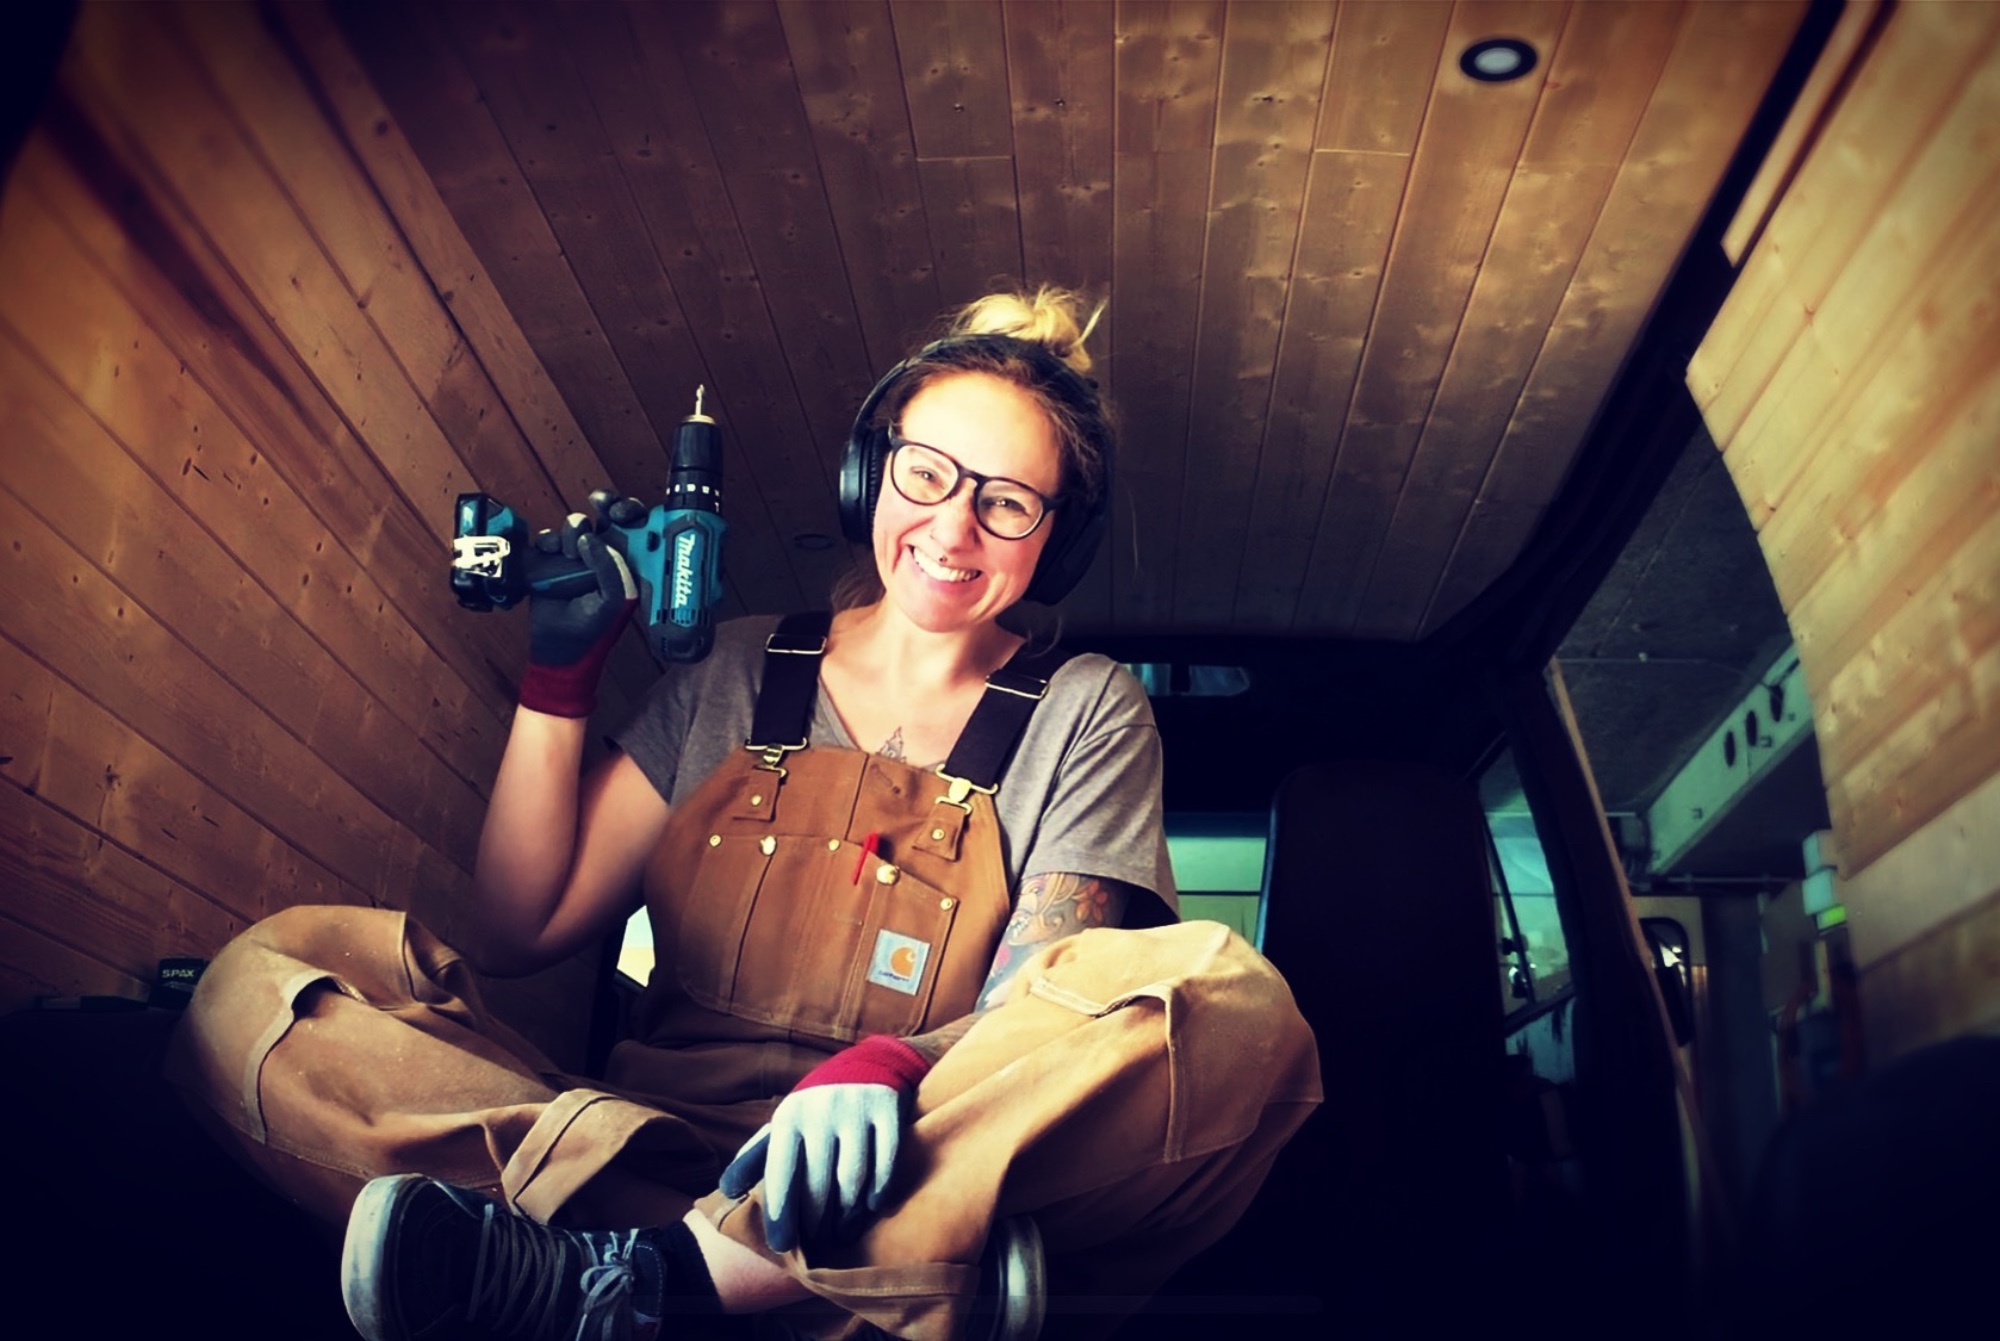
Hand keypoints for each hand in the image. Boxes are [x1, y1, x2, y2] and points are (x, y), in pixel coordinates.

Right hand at [517, 501, 636, 717]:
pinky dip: (545, 542)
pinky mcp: (550, 563)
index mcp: (626, 564)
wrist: (559, 651)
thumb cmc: (595, 630)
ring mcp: (575, 559)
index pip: (631, 528)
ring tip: (567, 553)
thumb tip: (590, 539)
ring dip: (568, 534)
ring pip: (573, 529)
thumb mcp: (614, 600)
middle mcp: (602, 557)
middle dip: (594, 515)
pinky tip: (548, 554)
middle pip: (600, 520)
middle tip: (588, 518)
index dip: (625, 512)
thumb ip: (610, 569)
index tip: (614, 510)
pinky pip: (547, 540)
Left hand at [718, 1035, 931, 1252]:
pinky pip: (886, 1160)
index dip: (779, 1211)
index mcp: (789, 1116)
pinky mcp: (887, 1109)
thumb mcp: (785, 1123)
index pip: (781, 1171)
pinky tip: (872, 1207)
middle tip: (815, 1242)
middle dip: (815, 1220)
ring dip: (848, 1212)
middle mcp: (820, 1111)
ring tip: (842, 1232)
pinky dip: (879, 1189)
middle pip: (818, 1181)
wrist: (867, 1062)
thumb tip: (726, 1190)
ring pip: (853, 1176)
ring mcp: (856, 1109)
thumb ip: (756, 1155)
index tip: (780, 1245)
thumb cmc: (816, 1107)